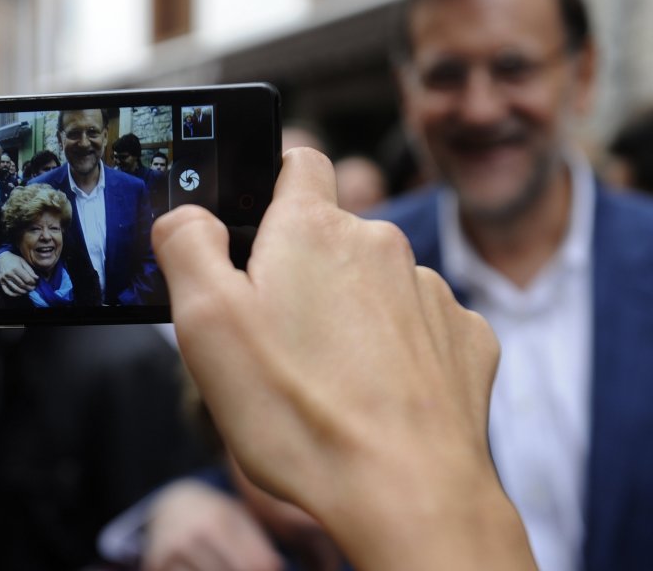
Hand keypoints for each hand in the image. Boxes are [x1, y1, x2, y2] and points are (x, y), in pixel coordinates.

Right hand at [0, 251, 37, 295]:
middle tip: (33, 288)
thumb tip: (37, 278)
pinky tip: (19, 294)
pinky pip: (7, 291)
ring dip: (23, 292)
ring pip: (16, 289)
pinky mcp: (1, 282)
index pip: (27, 279)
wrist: (1, 258)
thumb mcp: (23, 262)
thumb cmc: (14, 259)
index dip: (33, 282)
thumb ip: (30, 270)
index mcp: (16, 268)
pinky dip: (13, 294)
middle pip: (22, 285)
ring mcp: (4, 279)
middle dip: (29, 288)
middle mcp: (9, 274)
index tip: (35, 283)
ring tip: (28, 291)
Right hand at [153, 148, 534, 569]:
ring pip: (378, 286)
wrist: (406, 490)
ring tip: (330, 381)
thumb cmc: (299, 411)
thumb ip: (187, 247)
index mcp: (312, 230)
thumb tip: (189, 216)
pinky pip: (423, 328)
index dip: (273, 184)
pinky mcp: (466, 338)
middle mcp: (380, 246)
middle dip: (305, 274)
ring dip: (354, 316)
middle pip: (333, 238)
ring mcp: (431, 292)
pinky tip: (380, 395)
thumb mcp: (205, 323)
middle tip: (278, 340)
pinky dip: (400, 352)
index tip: (258, 227)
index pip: (298, 162)